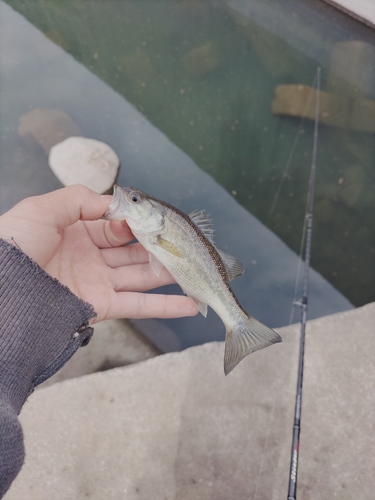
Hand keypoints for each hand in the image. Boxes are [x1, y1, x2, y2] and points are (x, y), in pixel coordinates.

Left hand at [0, 185, 197, 322]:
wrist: (0, 289)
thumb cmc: (13, 245)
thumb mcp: (42, 209)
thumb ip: (79, 199)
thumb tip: (113, 204)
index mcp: (77, 232)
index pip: (116, 226)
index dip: (136, 223)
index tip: (154, 222)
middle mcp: (90, 257)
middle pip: (133, 252)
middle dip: (159, 248)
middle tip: (184, 245)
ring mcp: (97, 283)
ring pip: (141, 277)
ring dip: (169, 274)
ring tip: (194, 270)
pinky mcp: (101, 306)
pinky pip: (138, 306)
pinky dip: (165, 307)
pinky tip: (190, 303)